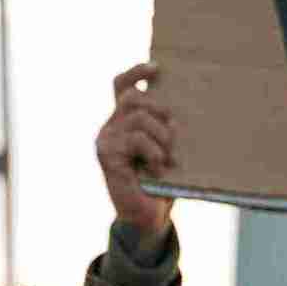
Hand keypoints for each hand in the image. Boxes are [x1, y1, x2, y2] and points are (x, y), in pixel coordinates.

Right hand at [96, 63, 175, 243]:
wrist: (148, 217)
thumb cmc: (162, 182)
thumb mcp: (168, 147)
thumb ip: (166, 126)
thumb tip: (180, 109)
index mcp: (124, 121)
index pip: (121, 85)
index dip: (136, 72)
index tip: (158, 68)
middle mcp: (110, 127)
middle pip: (131, 96)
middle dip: (159, 109)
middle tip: (174, 135)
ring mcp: (105, 140)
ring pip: (137, 116)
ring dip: (161, 135)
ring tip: (169, 157)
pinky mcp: (106, 154)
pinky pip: (135, 138)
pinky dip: (153, 151)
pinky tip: (158, 168)